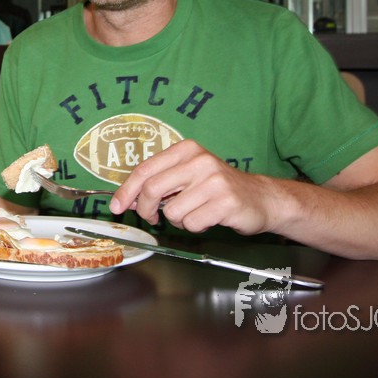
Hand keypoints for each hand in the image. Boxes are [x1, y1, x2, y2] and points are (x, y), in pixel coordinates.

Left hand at [108, 139, 278, 235]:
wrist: (261, 198)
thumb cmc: (218, 188)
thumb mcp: (188, 175)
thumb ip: (160, 182)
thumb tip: (127, 199)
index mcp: (186, 150)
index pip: (145, 169)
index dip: (127, 190)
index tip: (117, 206)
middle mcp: (199, 161)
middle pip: (153, 189)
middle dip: (146, 209)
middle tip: (151, 218)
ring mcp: (214, 181)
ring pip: (172, 211)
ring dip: (178, 220)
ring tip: (194, 213)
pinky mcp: (225, 202)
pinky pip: (192, 223)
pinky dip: (195, 227)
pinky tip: (209, 218)